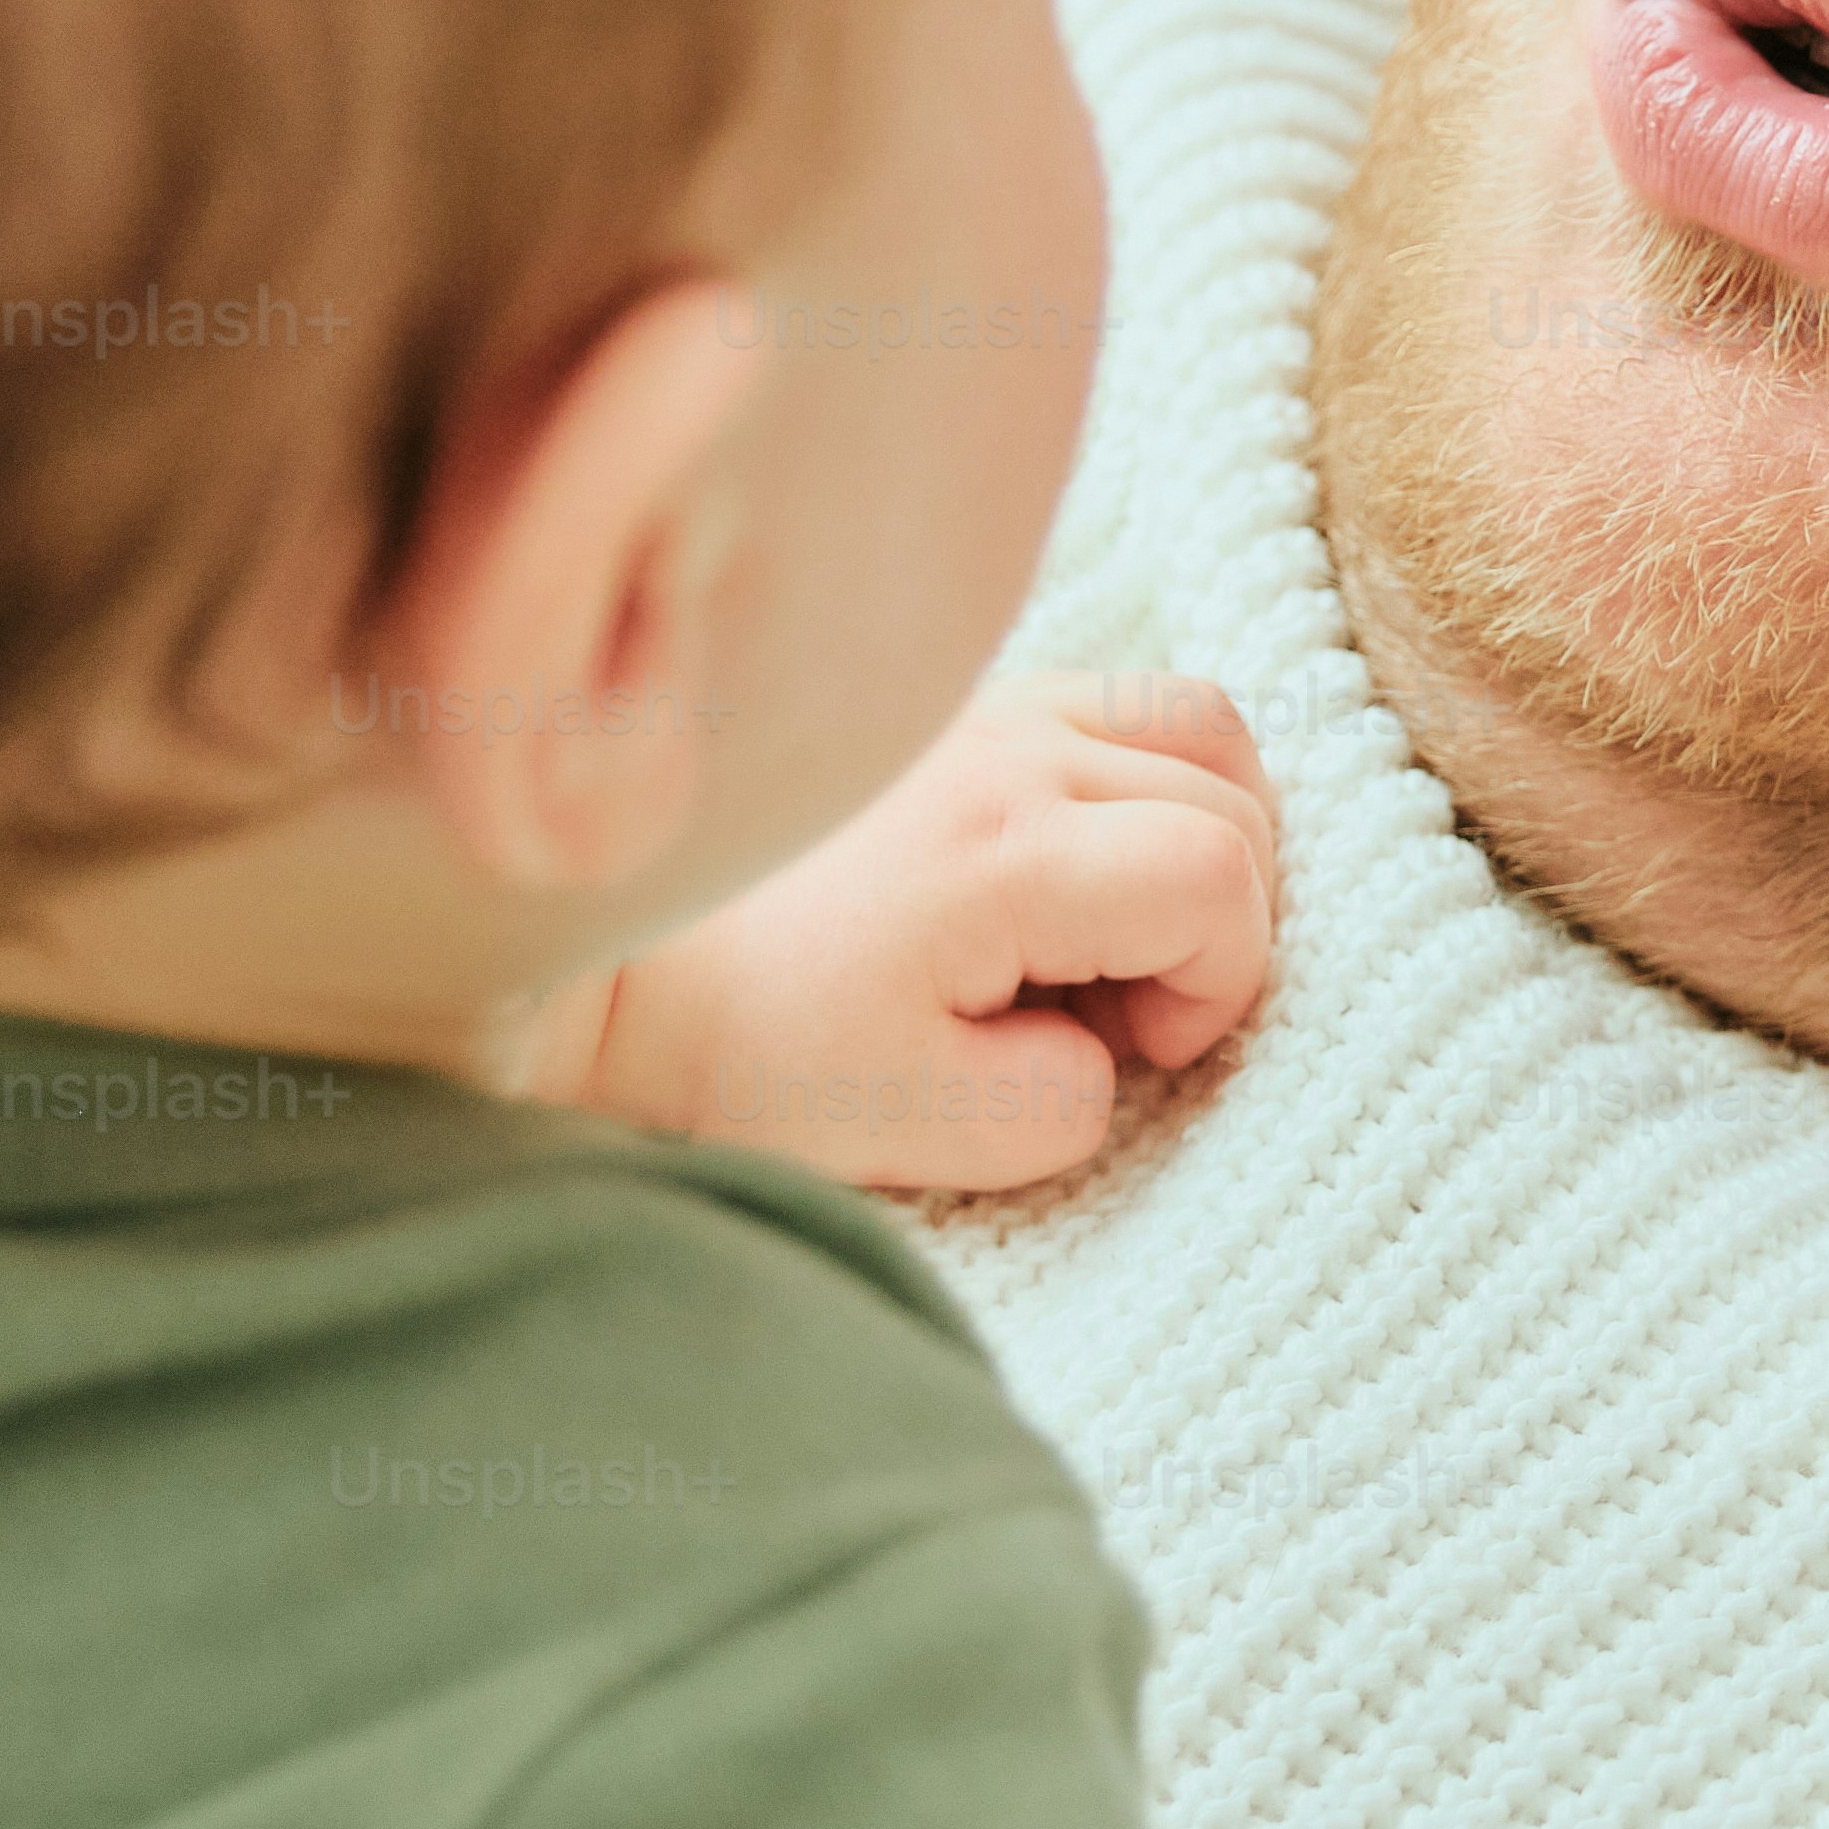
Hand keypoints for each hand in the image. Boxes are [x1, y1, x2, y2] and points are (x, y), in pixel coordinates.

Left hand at [566, 663, 1277, 1192]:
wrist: (596, 963)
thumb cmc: (736, 1045)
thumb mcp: (913, 1125)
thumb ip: (1061, 1101)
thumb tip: (1111, 1047)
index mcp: (1009, 850)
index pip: (1222, 878)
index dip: (1219, 982)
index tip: (1134, 1049)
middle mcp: (1011, 749)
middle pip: (1233, 793)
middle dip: (1216, 917)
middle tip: (1117, 1009)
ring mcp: (983, 708)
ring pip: (1191, 721)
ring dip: (1198, 828)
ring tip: (1120, 926)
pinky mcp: (952, 706)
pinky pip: (1114, 702)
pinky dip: (1139, 781)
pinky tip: (1067, 869)